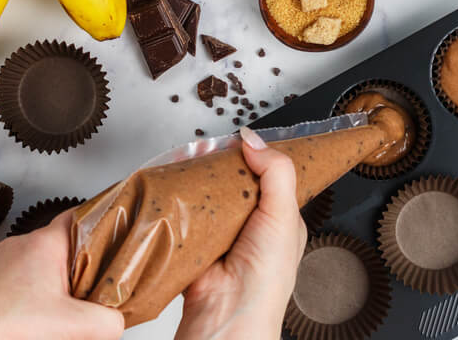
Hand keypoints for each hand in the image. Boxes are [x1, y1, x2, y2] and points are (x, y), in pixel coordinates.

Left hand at [0, 211, 122, 339]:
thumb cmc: (3, 325)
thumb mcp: (73, 325)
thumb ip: (108, 322)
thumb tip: (117, 323)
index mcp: (45, 243)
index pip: (81, 215)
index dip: (103, 222)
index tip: (119, 232)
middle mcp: (20, 246)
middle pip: (65, 245)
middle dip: (84, 265)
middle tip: (100, 285)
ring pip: (41, 265)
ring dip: (57, 284)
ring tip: (68, 309)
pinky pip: (20, 282)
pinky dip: (34, 296)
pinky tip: (38, 320)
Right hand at [175, 126, 307, 339]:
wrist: (228, 317)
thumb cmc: (266, 279)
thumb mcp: (283, 215)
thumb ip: (276, 173)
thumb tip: (254, 140)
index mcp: (280, 219)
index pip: (269, 176)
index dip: (256, 157)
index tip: (240, 141)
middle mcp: (251, 226)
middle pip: (233, 183)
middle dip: (220, 167)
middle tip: (208, 150)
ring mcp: (220, 234)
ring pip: (207, 196)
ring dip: (197, 183)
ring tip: (189, 164)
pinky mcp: (193, 243)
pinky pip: (183, 215)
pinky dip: (177, 203)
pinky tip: (174, 188)